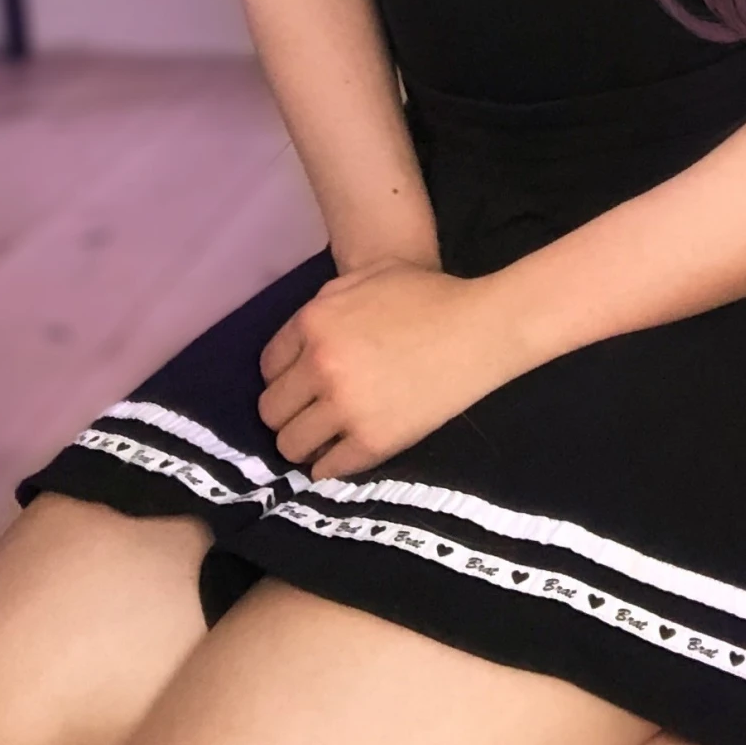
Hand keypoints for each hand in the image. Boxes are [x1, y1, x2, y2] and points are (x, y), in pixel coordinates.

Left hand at [256, 258, 515, 480]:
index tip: (299, 385)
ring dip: (303, 442)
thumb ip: (324, 302)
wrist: (478, 329)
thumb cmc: (427, 295)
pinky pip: (327, 468)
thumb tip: (300, 341)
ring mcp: (344, 407)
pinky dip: (328, 465)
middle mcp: (320, 367)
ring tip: (322, 438)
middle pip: (271, 411)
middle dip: (287, 412)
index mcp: (314, 323)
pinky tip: (340, 455)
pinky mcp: (372, 441)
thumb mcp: (366, 276)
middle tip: (308, 413)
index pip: (267, 368)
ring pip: (291, 445)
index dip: (283, 377)